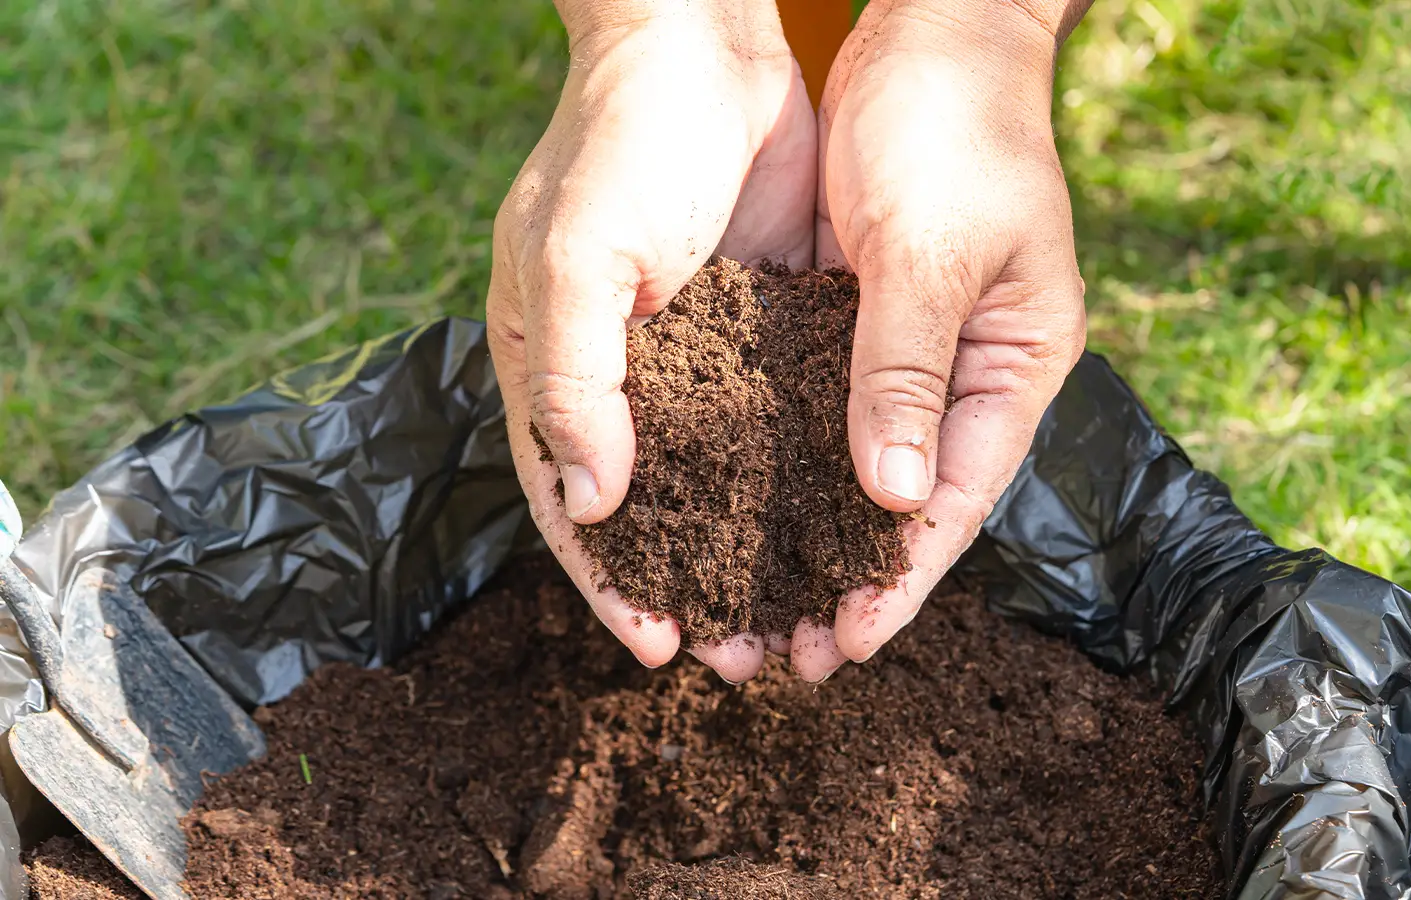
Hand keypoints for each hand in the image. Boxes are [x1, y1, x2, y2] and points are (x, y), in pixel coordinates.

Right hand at [486, 1, 814, 681]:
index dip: (612, 581)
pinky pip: (783, 422)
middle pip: (657, 509)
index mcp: (556, 368)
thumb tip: (596, 507)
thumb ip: (575, 384)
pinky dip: (805, 479)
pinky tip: (844, 525)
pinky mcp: (766, 329)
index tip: (661, 646)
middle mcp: (627, 377)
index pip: (574, 502)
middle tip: (744, 656)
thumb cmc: (620, 144)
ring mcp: (700, 357)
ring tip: (801, 615)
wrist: (709, 46)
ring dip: (757, 549)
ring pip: (727, 481)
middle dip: (695, 585)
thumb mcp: (576, 260)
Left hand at [789, 0, 1090, 680]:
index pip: (956, 499)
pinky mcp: (857, 317)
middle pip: (904, 503)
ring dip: (806, 535)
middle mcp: (967, 371)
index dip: (901, 579)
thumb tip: (893, 498)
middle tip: (782, 657)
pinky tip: (734, 503)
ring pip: (855, 466)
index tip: (846, 646)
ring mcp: (911, 347)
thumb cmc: (954, 123)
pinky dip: (781, 460)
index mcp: (1015, 364)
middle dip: (847, 580)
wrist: (932, 29)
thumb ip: (906, 367)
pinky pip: (818, 406)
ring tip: (749, 605)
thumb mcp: (932, 249)